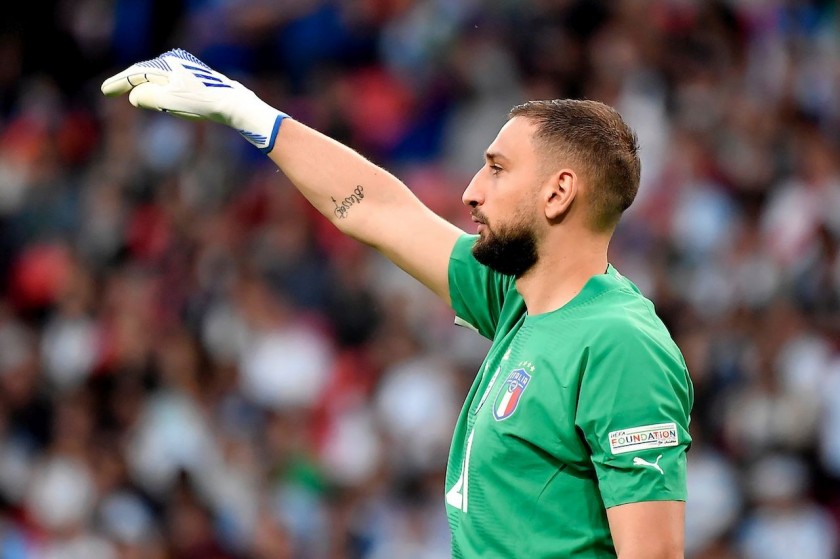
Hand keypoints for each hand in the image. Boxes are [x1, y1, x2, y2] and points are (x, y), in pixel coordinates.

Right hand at [101, 49, 286, 152]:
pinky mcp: (195, 78)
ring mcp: (186, 69)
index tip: (105, 91)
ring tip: (128, 92)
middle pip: (145, 73)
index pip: (136, 73)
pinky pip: (169, 82)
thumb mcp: (167, 101)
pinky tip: (157, 96)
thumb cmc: (200, 102)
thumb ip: (146, 96)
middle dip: (128, 82)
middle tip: (111, 90)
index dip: (119, 83)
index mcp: (166, 64)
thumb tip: (135, 94)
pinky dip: (158, 89)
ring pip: (158, 78)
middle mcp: (175, 62)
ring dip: (143, 85)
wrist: (232, 104)